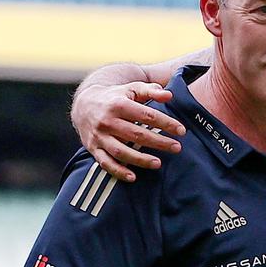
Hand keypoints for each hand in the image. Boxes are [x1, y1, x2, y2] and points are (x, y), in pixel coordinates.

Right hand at [71, 82, 186, 181]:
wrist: (83, 104)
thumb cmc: (115, 97)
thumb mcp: (131, 89)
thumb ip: (150, 91)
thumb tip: (170, 95)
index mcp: (119, 104)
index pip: (146, 115)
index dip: (165, 123)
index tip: (181, 131)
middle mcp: (107, 121)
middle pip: (136, 135)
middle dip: (159, 142)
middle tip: (177, 148)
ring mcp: (99, 136)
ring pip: (121, 151)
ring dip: (140, 159)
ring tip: (158, 164)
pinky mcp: (93, 148)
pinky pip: (105, 163)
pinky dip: (118, 171)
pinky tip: (133, 177)